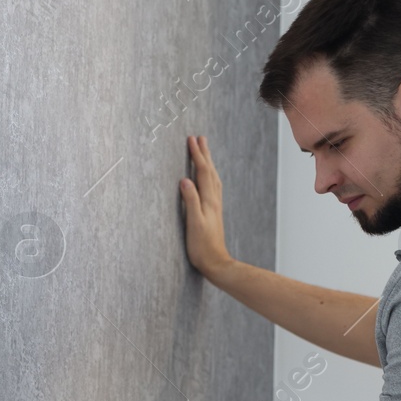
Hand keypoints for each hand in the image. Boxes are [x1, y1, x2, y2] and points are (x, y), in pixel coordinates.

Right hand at [180, 135, 231, 277]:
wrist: (216, 263)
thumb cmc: (202, 246)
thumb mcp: (193, 223)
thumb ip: (190, 201)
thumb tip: (185, 179)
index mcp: (209, 201)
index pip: (203, 172)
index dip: (197, 155)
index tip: (191, 139)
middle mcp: (214, 201)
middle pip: (210, 172)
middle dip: (204, 154)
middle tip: (199, 138)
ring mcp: (215, 206)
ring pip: (213, 178)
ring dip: (209, 163)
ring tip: (204, 152)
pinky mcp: (214, 212)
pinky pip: (213, 187)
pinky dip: (210, 176)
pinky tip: (209, 178)